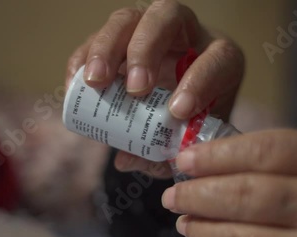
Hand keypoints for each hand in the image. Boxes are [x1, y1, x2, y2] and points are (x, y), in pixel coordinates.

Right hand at [66, 0, 243, 177]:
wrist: (180, 109)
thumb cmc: (191, 124)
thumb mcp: (189, 140)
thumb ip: (165, 153)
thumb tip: (128, 159)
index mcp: (220, 60)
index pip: (217, 59)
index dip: (199, 80)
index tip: (177, 111)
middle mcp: (188, 36)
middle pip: (168, 17)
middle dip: (147, 51)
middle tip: (134, 90)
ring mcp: (151, 32)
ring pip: (130, 19)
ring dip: (108, 47)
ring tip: (95, 82)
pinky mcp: (121, 38)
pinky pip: (97, 35)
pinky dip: (84, 55)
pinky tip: (76, 81)